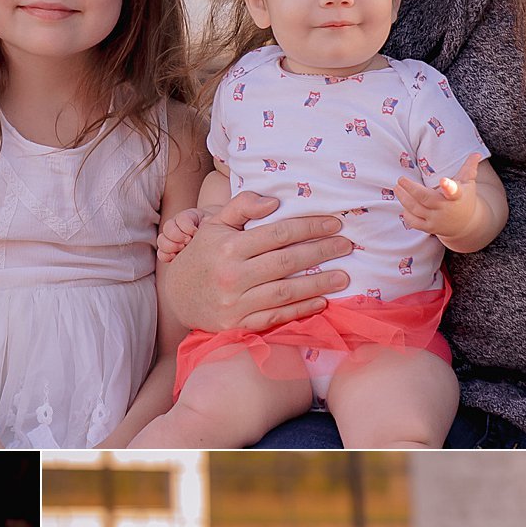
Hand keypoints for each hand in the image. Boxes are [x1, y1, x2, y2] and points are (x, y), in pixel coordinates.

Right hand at [159, 190, 353, 333]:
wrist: (178, 297)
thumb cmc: (203, 255)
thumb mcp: (214, 224)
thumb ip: (242, 206)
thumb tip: (274, 202)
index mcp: (228, 246)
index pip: (278, 233)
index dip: (309, 227)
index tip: (334, 224)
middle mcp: (232, 275)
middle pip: (287, 262)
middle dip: (322, 252)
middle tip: (347, 246)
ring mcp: (235, 303)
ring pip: (285, 292)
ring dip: (318, 284)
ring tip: (344, 277)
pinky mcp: (238, 324)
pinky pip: (276, 317)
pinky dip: (301, 310)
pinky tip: (322, 302)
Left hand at [395, 153, 487, 242]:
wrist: (466, 225)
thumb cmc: (464, 198)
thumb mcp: (469, 183)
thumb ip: (470, 167)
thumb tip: (477, 153)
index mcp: (456, 196)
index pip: (453, 191)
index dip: (449, 186)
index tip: (444, 181)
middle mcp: (445, 208)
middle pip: (425, 198)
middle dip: (411, 189)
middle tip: (400, 179)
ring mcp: (437, 219)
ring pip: (416, 209)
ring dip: (404, 198)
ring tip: (397, 188)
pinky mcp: (430, 228)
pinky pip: (414, 222)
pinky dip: (407, 214)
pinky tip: (403, 205)